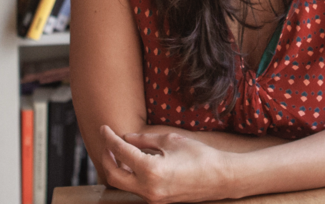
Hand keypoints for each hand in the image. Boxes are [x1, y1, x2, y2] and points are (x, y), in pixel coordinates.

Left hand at [100, 125, 231, 202]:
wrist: (221, 178)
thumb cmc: (199, 156)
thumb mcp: (170, 140)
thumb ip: (144, 140)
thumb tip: (126, 138)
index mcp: (150, 170)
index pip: (120, 152)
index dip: (109, 138)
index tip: (104, 128)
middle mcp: (147, 188)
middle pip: (113, 175)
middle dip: (106, 157)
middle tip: (108, 142)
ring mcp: (152, 198)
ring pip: (123, 184)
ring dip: (117, 167)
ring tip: (119, 151)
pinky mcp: (158, 200)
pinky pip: (136, 188)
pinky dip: (130, 175)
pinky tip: (133, 162)